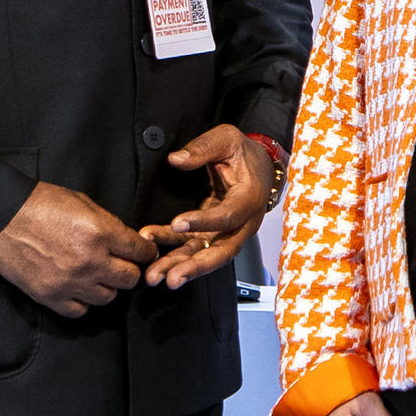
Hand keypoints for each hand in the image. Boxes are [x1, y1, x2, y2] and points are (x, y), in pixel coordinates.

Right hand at [0, 181, 152, 316]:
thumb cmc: (40, 204)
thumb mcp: (83, 202)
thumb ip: (109, 224)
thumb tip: (129, 242)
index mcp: (100, 232)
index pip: (141, 252)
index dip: (145, 251)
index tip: (143, 252)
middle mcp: (89, 261)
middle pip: (130, 279)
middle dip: (128, 269)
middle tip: (119, 263)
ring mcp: (69, 282)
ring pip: (108, 298)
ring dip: (105, 286)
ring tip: (94, 275)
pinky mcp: (50, 296)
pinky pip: (80, 311)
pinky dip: (81, 301)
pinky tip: (77, 288)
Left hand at [144, 126, 278, 289]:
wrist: (261, 166)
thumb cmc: (245, 153)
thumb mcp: (227, 139)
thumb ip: (203, 147)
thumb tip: (176, 159)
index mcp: (249, 199)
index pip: (228, 216)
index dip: (203, 222)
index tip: (177, 224)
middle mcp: (243, 223)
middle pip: (221, 252)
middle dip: (195, 266)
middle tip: (171, 277)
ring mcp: (229, 232)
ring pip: (206, 256)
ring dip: (181, 268)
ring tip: (156, 276)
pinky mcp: (215, 235)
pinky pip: (194, 248)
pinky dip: (174, 254)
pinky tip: (154, 254)